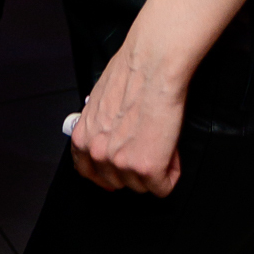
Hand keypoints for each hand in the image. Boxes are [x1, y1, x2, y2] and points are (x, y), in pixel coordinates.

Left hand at [69, 34, 186, 196]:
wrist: (152, 67)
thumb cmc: (130, 75)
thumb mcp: (99, 104)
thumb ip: (99, 129)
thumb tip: (108, 138)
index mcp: (83, 139)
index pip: (88, 172)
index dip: (107, 173)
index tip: (119, 170)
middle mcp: (98, 155)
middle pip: (120, 181)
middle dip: (136, 166)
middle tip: (148, 143)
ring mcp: (122, 164)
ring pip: (142, 186)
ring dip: (155, 168)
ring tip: (160, 140)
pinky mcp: (148, 169)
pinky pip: (163, 187)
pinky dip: (171, 172)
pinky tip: (171, 150)